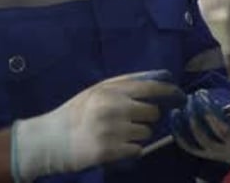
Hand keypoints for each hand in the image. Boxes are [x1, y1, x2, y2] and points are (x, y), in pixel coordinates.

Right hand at [11, 70, 184, 180]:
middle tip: (131, 121)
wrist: (48, 139)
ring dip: (138, 135)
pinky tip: (115, 146)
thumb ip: (127, 83)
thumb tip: (162, 77)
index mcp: (112, 91)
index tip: (181, 98)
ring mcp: (112, 131)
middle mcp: (114, 108)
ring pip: (147, 133)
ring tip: (119, 134)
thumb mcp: (98, 90)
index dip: (171, 93)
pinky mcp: (109, 151)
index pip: (152, 88)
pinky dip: (131, 150)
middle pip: (153, 113)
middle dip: (147, 118)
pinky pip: (137, 150)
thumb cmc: (77, 112)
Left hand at [169, 84, 229, 162]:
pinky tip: (176, 114)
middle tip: (201, 93)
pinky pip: (190, 145)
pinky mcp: (205, 155)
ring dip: (195, 119)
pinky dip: (180, 131)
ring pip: (205, 138)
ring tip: (190, 100)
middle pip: (224, 131)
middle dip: (211, 112)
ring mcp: (222, 152)